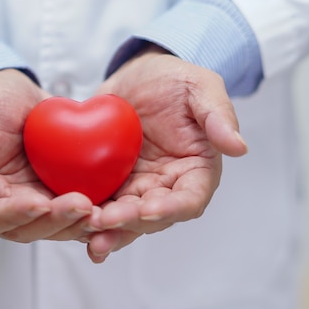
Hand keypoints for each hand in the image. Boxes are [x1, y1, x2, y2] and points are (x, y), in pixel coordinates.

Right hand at [0, 69, 96, 242]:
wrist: (17, 96)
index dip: (14, 215)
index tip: (39, 204)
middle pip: (25, 229)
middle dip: (54, 222)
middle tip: (82, 206)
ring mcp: (28, 204)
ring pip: (51, 227)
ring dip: (75, 223)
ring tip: (99, 211)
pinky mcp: (53, 197)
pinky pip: (70, 213)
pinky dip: (88, 215)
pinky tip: (109, 209)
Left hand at [86, 45, 247, 262]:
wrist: (137, 76)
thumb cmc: (174, 79)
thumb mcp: (200, 86)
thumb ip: (218, 115)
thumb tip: (239, 148)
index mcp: (195, 171)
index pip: (189, 200)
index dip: (171, 209)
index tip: (148, 209)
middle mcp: (167, 186)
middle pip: (152, 217)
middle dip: (130, 222)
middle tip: (105, 220)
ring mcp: (136, 188)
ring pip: (124, 219)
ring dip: (107, 230)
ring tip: (86, 231)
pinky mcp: (110, 183)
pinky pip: (100, 204)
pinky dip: (85, 217)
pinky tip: (68, 222)